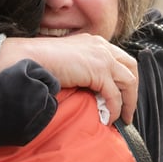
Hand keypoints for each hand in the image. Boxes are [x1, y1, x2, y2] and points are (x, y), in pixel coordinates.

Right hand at [0, 35, 138, 123]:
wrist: (29, 58)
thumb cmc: (41, 61)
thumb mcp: (69, 61)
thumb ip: (83, 69)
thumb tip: (90, 88)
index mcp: (95, 42)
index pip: (121, 59)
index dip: (125, 78)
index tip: (123, 97)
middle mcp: (102, 46)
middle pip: (131, 67)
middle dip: (133, 90)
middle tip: (128, 109)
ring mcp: (102, 57)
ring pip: (129, 81)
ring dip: (128, 102)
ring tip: (123, 118)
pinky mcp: (98, 71)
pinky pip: (115, 94)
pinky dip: (115, 108)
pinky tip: (108, 118)